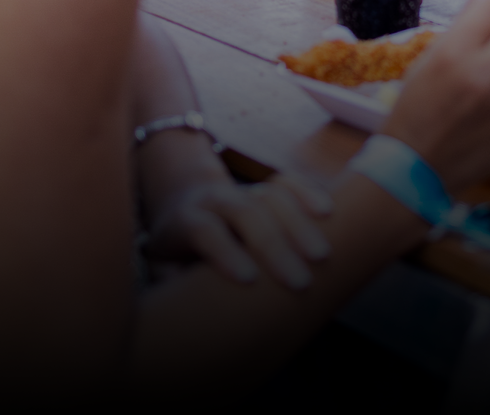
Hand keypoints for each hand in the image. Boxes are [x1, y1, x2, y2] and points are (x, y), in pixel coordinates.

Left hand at [140, 174, 332, 287]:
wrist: (183, 199)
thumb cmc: (175, 249)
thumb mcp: (160, 268)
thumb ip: (172, 285)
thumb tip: (189, 307)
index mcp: (185, 220)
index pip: (205, 230)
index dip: (225, 252)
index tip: (248, 280)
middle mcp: (215, 199)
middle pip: (246, 212)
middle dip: (274, 246)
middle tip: (300, 283)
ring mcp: (243, 189)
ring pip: (272, 196)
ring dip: (300, 224)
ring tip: (322, 257)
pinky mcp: (265, 186)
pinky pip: (289, 182)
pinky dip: (309, 193)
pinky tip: (328, 213)